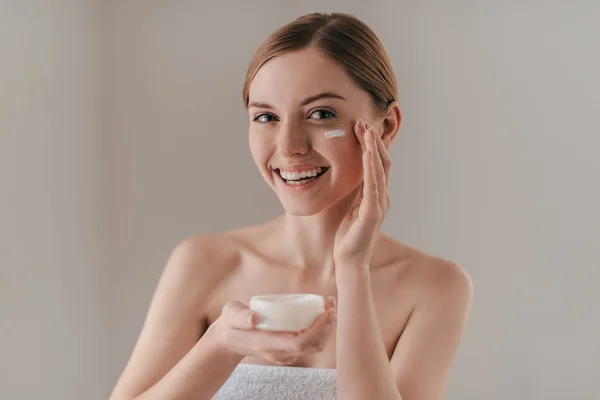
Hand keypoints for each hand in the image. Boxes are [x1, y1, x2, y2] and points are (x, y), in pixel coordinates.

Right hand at [213, 297, 336, 365]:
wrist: (228, 340)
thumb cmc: (231, 324)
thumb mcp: (231, 315)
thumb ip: (240, 316)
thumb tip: (253, 317)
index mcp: (269, 344)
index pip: (301, 342)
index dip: (317, 328)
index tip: (326, 311)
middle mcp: (280, 352)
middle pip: (313, 345)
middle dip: (327, 325)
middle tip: (331, 303)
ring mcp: (285, 354)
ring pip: (314, 346)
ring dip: (326, 327)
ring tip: (329, 306)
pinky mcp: (288, 350)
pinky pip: (310, 343)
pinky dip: (320, 329)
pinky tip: (320, 313)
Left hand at [333, 120, 391, 267]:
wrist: (348, 260)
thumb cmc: (348, 235)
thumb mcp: (351, 206)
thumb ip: (355, 191)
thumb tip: (351, 173)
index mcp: (377, 195)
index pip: (377, 164)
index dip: (371, 145)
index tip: (361, 128)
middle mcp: (382, 197)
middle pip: (382, 162)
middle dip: (373, 141)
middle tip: (363, 122)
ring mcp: (380, 205)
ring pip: (380, 170)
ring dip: (373, 149)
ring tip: (366, 131)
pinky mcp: (373, 214)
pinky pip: (373, 186)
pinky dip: (371, 168)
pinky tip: (367, 154)